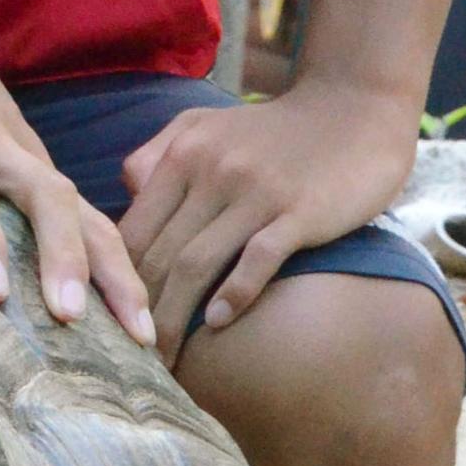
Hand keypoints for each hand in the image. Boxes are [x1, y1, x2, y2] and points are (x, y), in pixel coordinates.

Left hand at [120, 84, 419, 353]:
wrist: (355, 106)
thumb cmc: (274, 128)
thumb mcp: (205, 124)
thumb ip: (159, 154)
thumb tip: (126, 199)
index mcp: (182, 155)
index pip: (132, 229)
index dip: (115, 281)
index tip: (110, 320)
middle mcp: (211, 171)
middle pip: (158, 254)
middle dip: (138, 310)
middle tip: (128, 355)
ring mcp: (256, 192)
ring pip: (197, 264)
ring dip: (175, 317)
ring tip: (165, 359)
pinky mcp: (300, 211)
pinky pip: (257, 259)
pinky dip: (234, 295)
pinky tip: (217, 325)